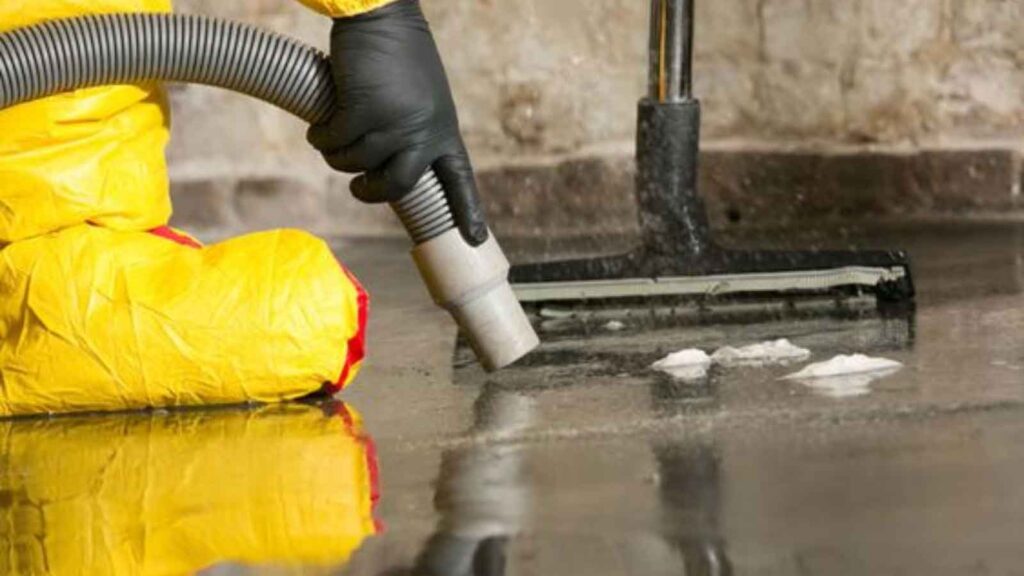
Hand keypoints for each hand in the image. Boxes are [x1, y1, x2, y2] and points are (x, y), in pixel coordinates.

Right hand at [308, 0, 487, 245]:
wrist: (381, 15)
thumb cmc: (396, 54)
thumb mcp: (420, 95)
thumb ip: (414, 129)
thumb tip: (389, 165)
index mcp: (443, 129)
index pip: (460, 178)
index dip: (468, 211)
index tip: (475, 239)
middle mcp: (423, 131)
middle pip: (396, 186)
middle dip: (370, 192)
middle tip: (358, 187)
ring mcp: (394, 123)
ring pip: (356, 164)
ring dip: (338, 154)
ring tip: (333, 133)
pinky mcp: (362, 111)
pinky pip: (334, 143)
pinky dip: (321, 137)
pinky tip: (320, 125)